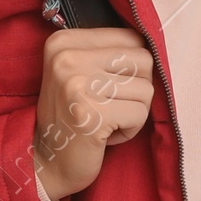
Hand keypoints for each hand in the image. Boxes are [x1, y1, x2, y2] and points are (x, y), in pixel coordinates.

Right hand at [32, 26, 154, 200]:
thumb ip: (109, 54)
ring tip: (106, 122)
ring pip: (146, 89)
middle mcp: (67, 58)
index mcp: (64, 42)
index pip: (131, 37)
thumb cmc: (71, 117)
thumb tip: (155, 44)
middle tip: (111, 107)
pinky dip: (130, 130)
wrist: (46, 162)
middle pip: (143, 60)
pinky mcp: (92, 114)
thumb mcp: (79, 73)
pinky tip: (105, 136)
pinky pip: (140, 114)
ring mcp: (78, 85)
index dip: (132, 68)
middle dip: (137, 89)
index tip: (108, 88)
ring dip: (133, 113)